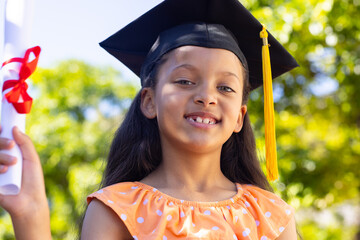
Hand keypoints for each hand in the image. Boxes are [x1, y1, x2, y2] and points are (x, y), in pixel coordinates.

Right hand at [0, 125, 50, 239]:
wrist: (29, 202)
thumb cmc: (33, 181)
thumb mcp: (32, 159)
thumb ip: (25, 143)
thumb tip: (15, 128)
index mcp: (9, 154)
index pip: (1, 140)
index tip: (2, 127)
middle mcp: (0, 160)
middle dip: (1, 142)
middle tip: (11, 145)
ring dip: (1, 156)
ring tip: (13, 164)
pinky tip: (5, 171)